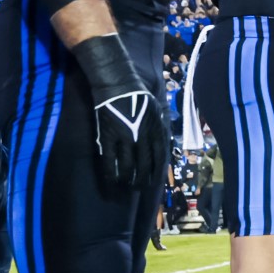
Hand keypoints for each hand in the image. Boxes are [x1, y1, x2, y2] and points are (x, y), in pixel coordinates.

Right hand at [71, 35, 170, 187]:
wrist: (118, 85)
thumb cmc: (139, 96)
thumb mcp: (157, 111)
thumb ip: (160, 128)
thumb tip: (164, 144)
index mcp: (156, 130)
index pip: (160, 158)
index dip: (157, 172)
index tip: (154, 181)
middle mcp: (143, 136)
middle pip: (145, 165)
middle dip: (143, 180)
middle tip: (139, 188)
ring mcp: (125, 137)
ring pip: (128, 166)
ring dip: (128, 179)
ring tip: (127, 186)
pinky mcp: (109, 136)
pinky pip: (110, 160)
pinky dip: (111, 173)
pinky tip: (111, 180)